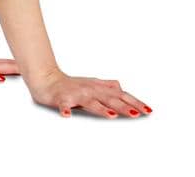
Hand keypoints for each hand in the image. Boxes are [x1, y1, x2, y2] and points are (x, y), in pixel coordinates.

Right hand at [28, 68, 151, 118]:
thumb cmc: (69, 84)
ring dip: (100, 109)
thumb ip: (107, 86)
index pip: (121, 95)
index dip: (135, 102)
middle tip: (137, 114)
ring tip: (111, 115)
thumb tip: (121, 88)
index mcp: (98, 88)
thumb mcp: (92, 83)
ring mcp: (75, 94)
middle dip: (123, 106)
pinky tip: (67, 115)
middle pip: (109, 99)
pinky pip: (63, 105)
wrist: (46, 79)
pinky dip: (65, 110)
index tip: (148, 110)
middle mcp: (90, 90)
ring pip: (90, 102)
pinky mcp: (61, 98)